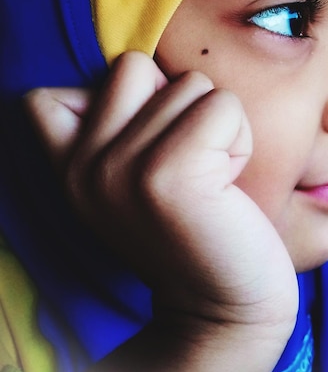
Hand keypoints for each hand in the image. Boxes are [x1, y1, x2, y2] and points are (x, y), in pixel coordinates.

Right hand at [25, 51, 297, 371]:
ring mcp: (122, 170)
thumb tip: (134, 70)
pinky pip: (221, 105)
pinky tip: (228, 182)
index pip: (46, 97)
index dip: (107, 101)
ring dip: (214, 123)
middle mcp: (85, 167)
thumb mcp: (131, 180)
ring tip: (209, 175)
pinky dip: (238, 136)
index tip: (142, 147)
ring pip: (188, 83)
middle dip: (175, 103)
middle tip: (187, 160)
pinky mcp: (169, 174)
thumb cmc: (192, 226)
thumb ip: (115, 127)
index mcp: (70, 168)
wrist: (224, 304)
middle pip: (135, 67)